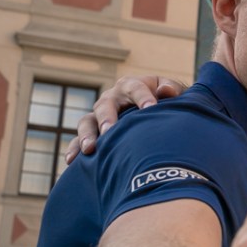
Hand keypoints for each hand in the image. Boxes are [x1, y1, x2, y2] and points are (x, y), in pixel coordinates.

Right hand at [63, 74, 185, 162]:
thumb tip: (166, 91)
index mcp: (133, 85)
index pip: (135, 88)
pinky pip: (78, 139)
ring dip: (87, 134)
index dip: (143, 97)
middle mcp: (113, 98)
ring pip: (87, 121)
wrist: (157, 116)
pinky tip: (72, 161)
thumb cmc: (168, 103)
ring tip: (89, 149)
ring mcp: (100, 115)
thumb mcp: (174, 94)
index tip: (151, 108)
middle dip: (107, 118)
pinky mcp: (93, 131)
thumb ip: (172, 90)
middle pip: (105, 105)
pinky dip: (75, 149)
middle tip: (110, 131)